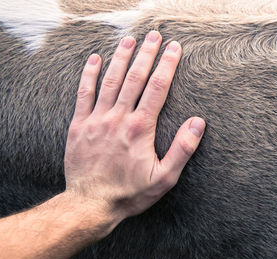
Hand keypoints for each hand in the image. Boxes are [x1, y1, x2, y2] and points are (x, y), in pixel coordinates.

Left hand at [64, 31, 204, 223]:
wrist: (90, 204)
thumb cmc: (130, 193)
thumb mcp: (164, 177)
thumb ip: (182, 149)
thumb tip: (198, 122)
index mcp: (140, 128)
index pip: (157, 88)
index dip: (168, 65)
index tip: (175, 48)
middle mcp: (118, 118)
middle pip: (134, 78)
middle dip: (146, 54)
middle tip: (155, 35)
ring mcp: (96, 119)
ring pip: (110, 80)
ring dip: (121, 57)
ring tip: (130, 39)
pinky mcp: (79, 125)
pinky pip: (84, 93)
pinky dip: (90, 74)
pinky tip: (95, 58)